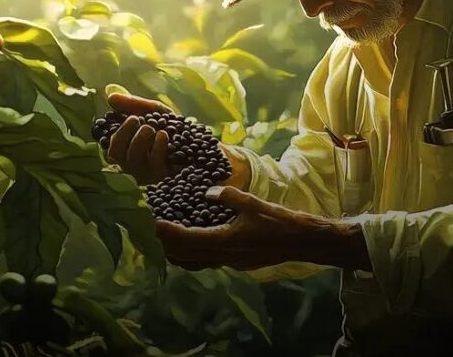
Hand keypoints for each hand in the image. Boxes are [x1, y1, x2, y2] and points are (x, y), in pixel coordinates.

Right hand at [105, 92, 172, 184]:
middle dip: (124, 135)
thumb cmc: (173, 128)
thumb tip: (110, 96)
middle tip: (136, 120)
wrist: (200, 142)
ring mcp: (146, 173)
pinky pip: (154, 164)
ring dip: (139, 141)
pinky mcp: (161, 177)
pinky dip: (157, 148)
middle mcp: (133, 163)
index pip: (111, 146)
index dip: (118, 133)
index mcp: (128, 148)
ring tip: (150, 128)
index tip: (132, 117)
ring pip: (133, 161)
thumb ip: (134, 104)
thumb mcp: (155, 112)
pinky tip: (163, 135)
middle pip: (117, 154)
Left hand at [155, 186, 369, 270]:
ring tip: (165, 234)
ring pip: (193, 262)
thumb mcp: (254, 203)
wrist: (304, 242)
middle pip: (183, 256)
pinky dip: (192, 253)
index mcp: (225, 241)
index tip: (149, 221)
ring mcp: (230, 262)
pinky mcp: (236, 263)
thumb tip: (208, 190)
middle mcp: (224, 256)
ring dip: (176, 251)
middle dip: (164, 243)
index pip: (185, 240)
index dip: (164, 232)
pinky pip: (206, 261)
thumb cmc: (281, 221)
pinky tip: (191, 239)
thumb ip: (229, 196)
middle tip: (149, 226)